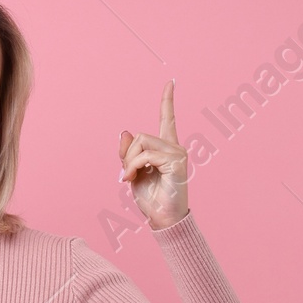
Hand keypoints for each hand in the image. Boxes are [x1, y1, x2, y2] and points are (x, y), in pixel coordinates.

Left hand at [119, 79, 189, 228]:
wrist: (163, 220)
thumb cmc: (151, 199)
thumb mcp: (133, 173)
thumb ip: (128, 154)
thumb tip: (124, 131)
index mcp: (165, 149)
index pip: (167, 120)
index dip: (167, 101)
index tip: (170, 82)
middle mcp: (174, 147)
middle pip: (141, 136)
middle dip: (127, 155)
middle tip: (125, 176)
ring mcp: (177, 153)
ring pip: (142, 142)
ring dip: (129, 162)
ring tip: (129, 178)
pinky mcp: (176, 162)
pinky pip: (146, 155)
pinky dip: (134, 166)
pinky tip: (131, 179)